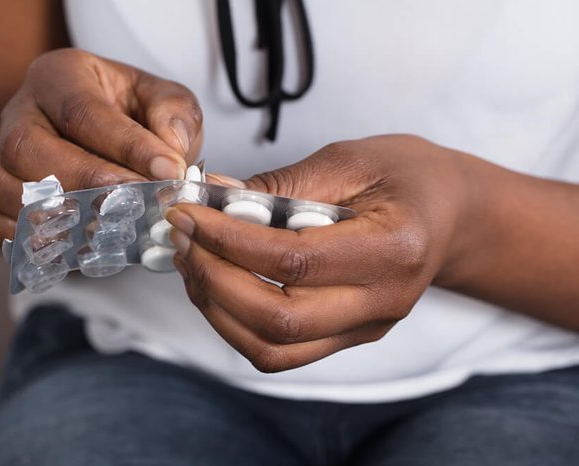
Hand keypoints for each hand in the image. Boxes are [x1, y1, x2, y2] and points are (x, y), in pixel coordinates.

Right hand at [0, 48, 202, 244]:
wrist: (106, 142)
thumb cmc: (136, 118)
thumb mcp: (166, 102)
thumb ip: (175, 116)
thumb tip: (169, 148)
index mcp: (61, 76)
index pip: (82, 110)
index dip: (125, 145)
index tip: (168, 171)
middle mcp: (22, 111)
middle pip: (28, 147)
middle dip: (86, 183)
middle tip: (135, 206)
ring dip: (50, 215)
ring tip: (101, 230)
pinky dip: (5, 232)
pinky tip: (53, 243)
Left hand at [166, 135, 472, 371]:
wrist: (452, 214)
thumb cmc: (408, 177)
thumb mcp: (351, 159)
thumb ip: (282, 184)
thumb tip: (214, 197)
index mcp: (393, 249)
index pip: (293, 261)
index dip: (228, 239)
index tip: (188, 213)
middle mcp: (382, 302)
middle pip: (278, 320)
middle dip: (213, 279)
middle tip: (182, 238)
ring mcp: (365, 328)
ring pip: (272, 348)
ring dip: (217, 308)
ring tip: (192, 261)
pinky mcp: (348, 337)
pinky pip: (280, 351)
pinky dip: (235, 323)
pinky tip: (218, 284)